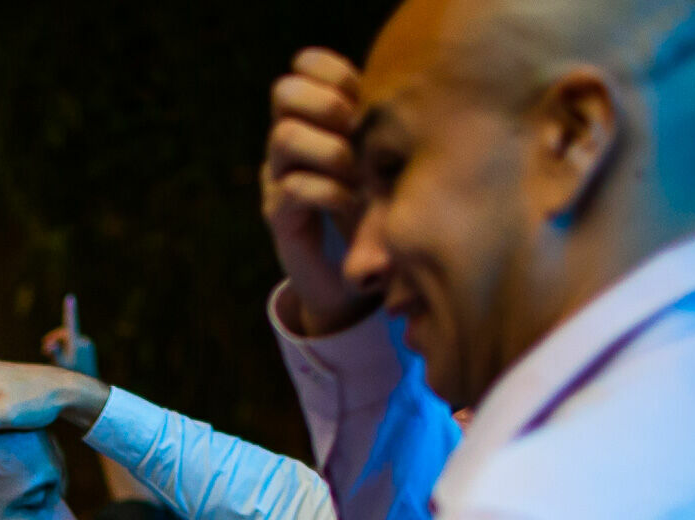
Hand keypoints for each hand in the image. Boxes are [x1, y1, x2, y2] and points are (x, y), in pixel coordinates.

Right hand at [40, 294, 99, 377]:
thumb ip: (54, 352)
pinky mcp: (89, 346)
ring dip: (59, 346)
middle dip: (54, 340)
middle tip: (44, 351)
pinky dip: (66, 348)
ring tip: (53, 359)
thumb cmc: (73, 377)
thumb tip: (50, 344)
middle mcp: (83, 341)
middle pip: (64, 334)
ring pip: (68, 339)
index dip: (69, 310)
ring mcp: (88, 343)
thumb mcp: (61, 366)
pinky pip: (74, 343)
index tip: (70, 297)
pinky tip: (65, 360)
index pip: (70, 323)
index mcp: (76, 344)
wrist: (90, 387)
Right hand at [262, 48, 378, 335]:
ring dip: (330, 150)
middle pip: (284, 92)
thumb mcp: (385, 161)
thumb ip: (384, 127)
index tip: (365, 95)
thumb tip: (417, 91)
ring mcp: (277, 177)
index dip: (334, 72)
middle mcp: (288, 142)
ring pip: (285, 137)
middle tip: (357, 131)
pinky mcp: (278, 215)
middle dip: (327, 105)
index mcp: (312, 118)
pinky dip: (329, 191)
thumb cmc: (379, 210)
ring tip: (356, 173)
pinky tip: (352, 203)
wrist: (352, 278)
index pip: (305, 66)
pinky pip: (294, 187)